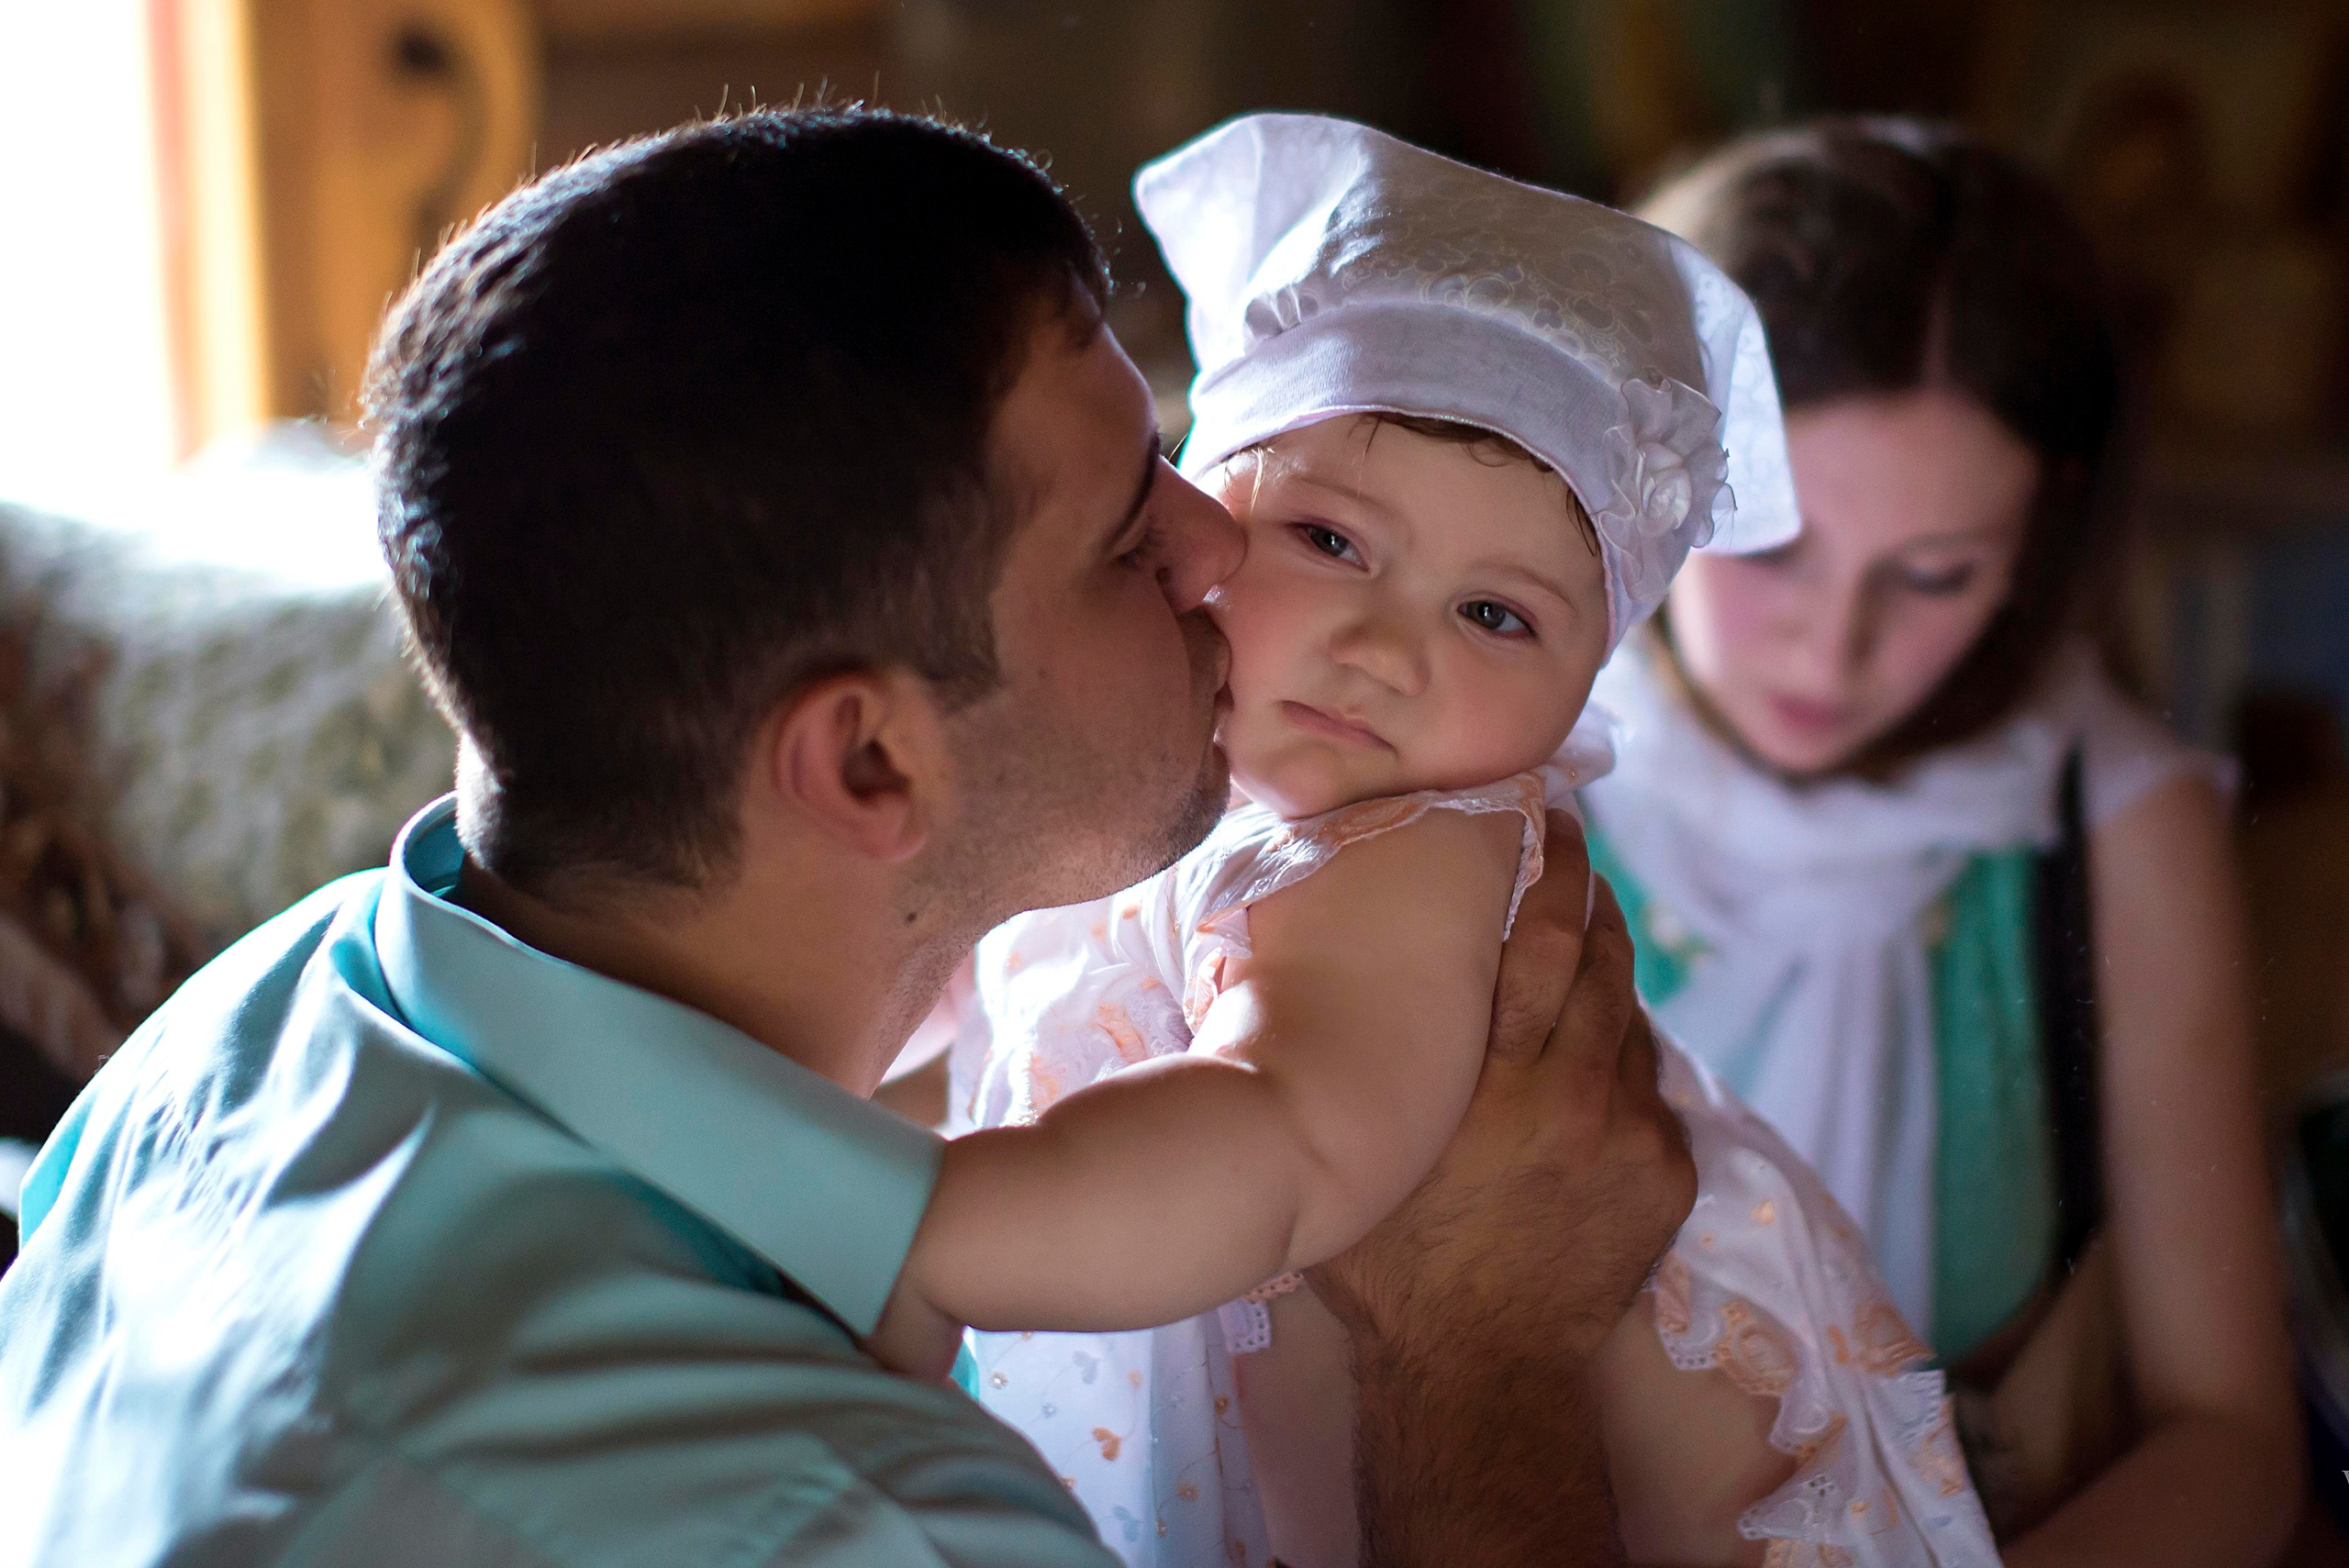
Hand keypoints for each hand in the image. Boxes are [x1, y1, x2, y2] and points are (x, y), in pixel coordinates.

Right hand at [1308, 809, 1693, 1368]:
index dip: (1548, 870)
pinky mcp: (1666, 1171)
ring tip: (1591, 926)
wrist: (1480, 1367)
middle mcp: (1569, 1093)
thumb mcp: (1359, 1156)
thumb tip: (1313, 988)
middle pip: (1600, 962)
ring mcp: (1628, 1133)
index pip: (1537, 942)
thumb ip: (1361, 1076)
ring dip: (1613, 969)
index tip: (1545, 817)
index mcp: (1489, 1082)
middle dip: (1591, 894)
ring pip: (1632, 1019)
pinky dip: (1622, 1053)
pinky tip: (1596, 1042)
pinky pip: (1648, 1085)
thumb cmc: (1391, 1265)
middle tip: (1576, 845)